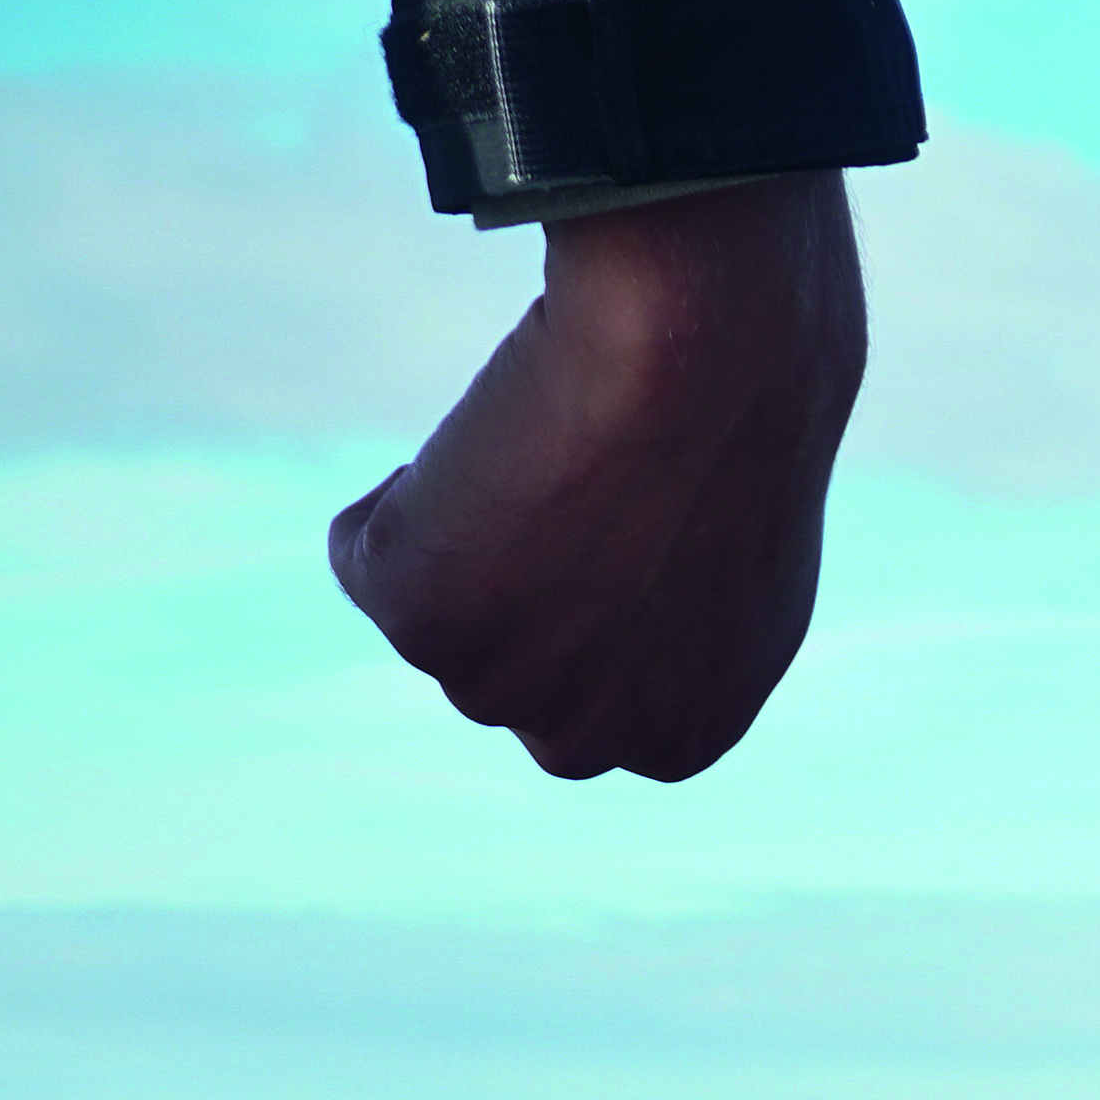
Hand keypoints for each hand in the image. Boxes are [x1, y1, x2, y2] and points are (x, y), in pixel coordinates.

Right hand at [331, 172, 866, 781]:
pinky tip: (487, 440)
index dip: (589, 602)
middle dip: (519, 589)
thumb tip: (611, 618)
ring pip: (434, 607)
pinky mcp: (419, 624)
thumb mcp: (737, 564)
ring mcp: (499, 694)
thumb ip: (671, 630)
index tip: (610, 529)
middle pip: (506, 665)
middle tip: (570, 487)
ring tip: (547, 455)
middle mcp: (592, 743)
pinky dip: (397, 487)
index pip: (593, 700)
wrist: (701, 356)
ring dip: (466, 526)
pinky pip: (359, 549)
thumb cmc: (740, 425)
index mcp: (680, 737)